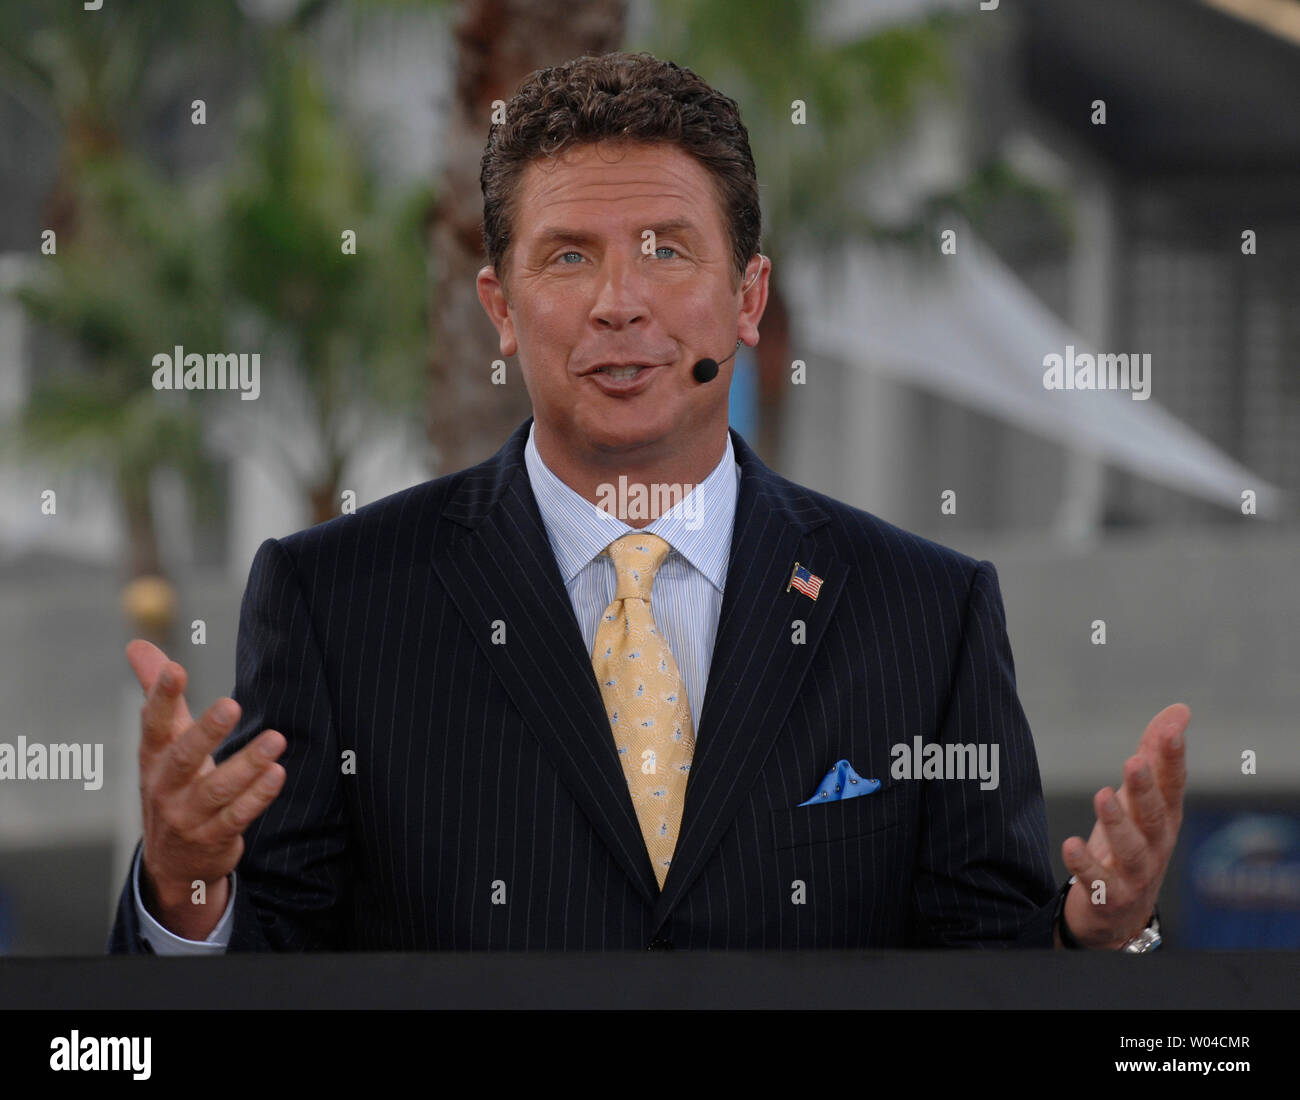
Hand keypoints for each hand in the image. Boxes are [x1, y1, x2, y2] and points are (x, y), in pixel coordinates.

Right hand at [128, 639, 286, 934]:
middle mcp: (166, 786)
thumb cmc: (172, 785)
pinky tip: (277, 774)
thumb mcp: (161, 744)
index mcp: (153, 758)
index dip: (161, 697)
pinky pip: (237, 816)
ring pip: (217, 790)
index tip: (174, 669)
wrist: (172, 863)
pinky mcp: (214, 838)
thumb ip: (158, 695)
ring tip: (275, 740)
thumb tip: (137, 644)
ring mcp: (188, 816)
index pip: (153, 724)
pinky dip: (258, 796)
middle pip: (184, 757)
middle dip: (207, 731)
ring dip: (247, 764)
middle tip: (231, 704)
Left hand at [1059, 703, 1188, 948]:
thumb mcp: (1142, 798)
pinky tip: (1070, 845)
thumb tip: (1179, 710)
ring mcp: (1135, 874)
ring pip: (1131, 850)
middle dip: (1145, 789)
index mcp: (1164, 816)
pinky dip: (1085, 866)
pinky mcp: (1110, 897)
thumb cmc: (1133, 843)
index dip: (1173, 757)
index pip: (1173, 784)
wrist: (1119, 913)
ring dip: (1117, 823)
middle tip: (1134, 762)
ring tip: (1101, 796)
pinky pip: (1099, 882)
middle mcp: (1155, 844)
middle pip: (1154, 815)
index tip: (1172, 729)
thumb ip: (1155, 754)